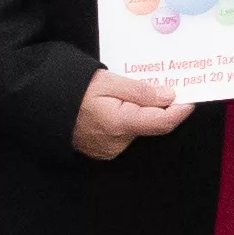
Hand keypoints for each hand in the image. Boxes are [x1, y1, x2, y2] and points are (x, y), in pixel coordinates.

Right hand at [70, 68, 195, 161]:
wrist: (43, 107)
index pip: (162, 122)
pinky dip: (128, 121)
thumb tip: (169, 96)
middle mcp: (117, 142)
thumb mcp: (107, 81)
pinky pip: (125, 135)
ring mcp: (110, 150)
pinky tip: (117, 107)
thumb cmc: (73, 90)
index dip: (180, 111)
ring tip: (126, 95)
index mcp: (120, 123)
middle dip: (158, 107)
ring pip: (139, 129)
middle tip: (158, 86)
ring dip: (141, 113)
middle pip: (151, 124)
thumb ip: (140, 91)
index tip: (190, 99)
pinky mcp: (104, 152)